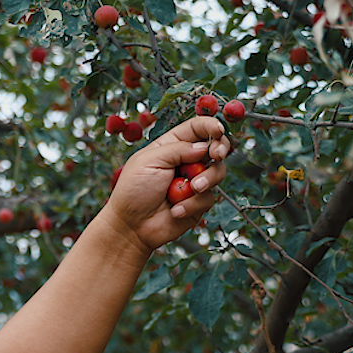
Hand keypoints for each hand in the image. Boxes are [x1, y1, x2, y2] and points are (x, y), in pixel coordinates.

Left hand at [96, 115, 235, 251]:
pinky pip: (208, 198)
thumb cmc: (133, 190)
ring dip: (206, 180)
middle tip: (216, 155)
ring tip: (191, 189)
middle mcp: (186, 161)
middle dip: (220, 149)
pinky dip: (192, 204)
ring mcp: (194, 182)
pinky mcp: (198, 202)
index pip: (197, 128)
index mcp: (172, 145)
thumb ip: (177, 149)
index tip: (218, 131)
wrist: (131, 226)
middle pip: (216, 147)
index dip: (210, 126)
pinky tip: (175, 210)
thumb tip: (204, 146)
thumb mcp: (149, 161)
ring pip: (217, 172)